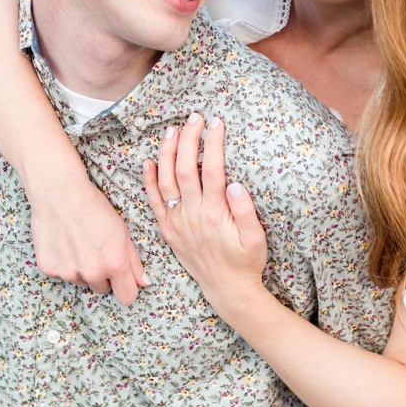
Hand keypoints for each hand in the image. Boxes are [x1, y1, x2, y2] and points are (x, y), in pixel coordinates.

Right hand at [30, 171, 147, 304]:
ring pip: (81, 281)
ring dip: (82, 270)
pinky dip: (63, 264)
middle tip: (97, 251)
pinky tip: (63, 243)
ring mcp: (68, 273)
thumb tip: (143, 283)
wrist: (60, 194)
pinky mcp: (48, 269)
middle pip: (102, 289)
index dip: (126, 290)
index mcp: (115, 264)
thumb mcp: (122, 232)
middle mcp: (92, 273)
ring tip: (78, 244)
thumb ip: (133, 261)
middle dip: (103, 276)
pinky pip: (61, 274)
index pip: (127, 297)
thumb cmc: (95, 209)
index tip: (123, 282)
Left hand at [142, 113, 268, 314]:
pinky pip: (154, 202)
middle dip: (190, 139)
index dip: (213, 143)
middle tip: (195, 117)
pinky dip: (149, 181)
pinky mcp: (169, 230)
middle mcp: (192, 215)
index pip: (212, 170)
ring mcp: (177, 222)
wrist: (226, 290)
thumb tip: (236, 184)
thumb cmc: (246, 262)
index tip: (217, 122)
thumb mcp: (256, 239)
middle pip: (185, 169)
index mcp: (215, 213)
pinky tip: (149, 161)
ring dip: (168, 153)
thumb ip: (245, 211)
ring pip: (166, 180)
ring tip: (172, 130)